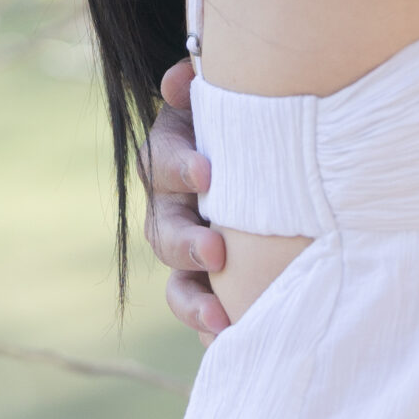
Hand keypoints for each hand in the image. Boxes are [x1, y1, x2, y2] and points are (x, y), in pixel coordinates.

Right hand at [143, 60, 229, 341]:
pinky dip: (210, 326)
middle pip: (164, 230)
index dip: (180, 166)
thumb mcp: (220, 92)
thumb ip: (198, 81)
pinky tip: (232, 339)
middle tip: (217, 250)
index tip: (209, 173)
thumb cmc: (241, 111)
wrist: (257, 142)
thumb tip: (179, 78)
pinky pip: (201, 308)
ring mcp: (187, 245)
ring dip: (193, 302)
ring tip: (220, 319)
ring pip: (176, 281)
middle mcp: (170, 204)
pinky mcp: (207, 279)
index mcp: (169, 154)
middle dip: (187, 243)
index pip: (161, 159)